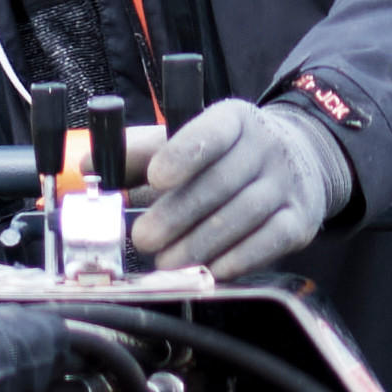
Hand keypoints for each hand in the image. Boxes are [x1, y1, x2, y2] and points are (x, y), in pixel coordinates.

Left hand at [131, 92, 350, 284]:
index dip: (183, 154)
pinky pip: (270, 241)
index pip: (211, 132)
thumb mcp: (190, 140)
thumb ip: (142, 153)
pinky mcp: (300, 220)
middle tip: (144, 238)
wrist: (300, 160)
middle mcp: (266, 148)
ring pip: (243, 215)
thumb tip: (91, 164)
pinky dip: (239, 259)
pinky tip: (211, 270)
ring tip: (166, 262)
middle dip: (178, 215)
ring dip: (200, 244)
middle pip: (221, 183)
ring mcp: (287, 184)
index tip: (155, 177)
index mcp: (234, 120)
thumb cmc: (229, 156)